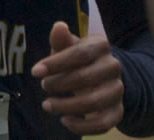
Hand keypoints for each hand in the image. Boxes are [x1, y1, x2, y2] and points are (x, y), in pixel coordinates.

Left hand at [32, 21, 123, 135]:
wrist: (105, 78)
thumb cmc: (79, 61)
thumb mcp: (70, 48)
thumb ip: (62, 40)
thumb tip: (58, 26)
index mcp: (101, 46)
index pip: (80, 54)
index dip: (56, 63)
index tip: (36, 72)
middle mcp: (113, 67)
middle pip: (85, 78)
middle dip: (58, 85)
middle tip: (45, 86)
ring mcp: (117, 90)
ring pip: (93, 102)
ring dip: (65, 106)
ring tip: (48, 104)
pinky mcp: (117, 111)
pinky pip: (101, 124)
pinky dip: (80, 126)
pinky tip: (65, 120)